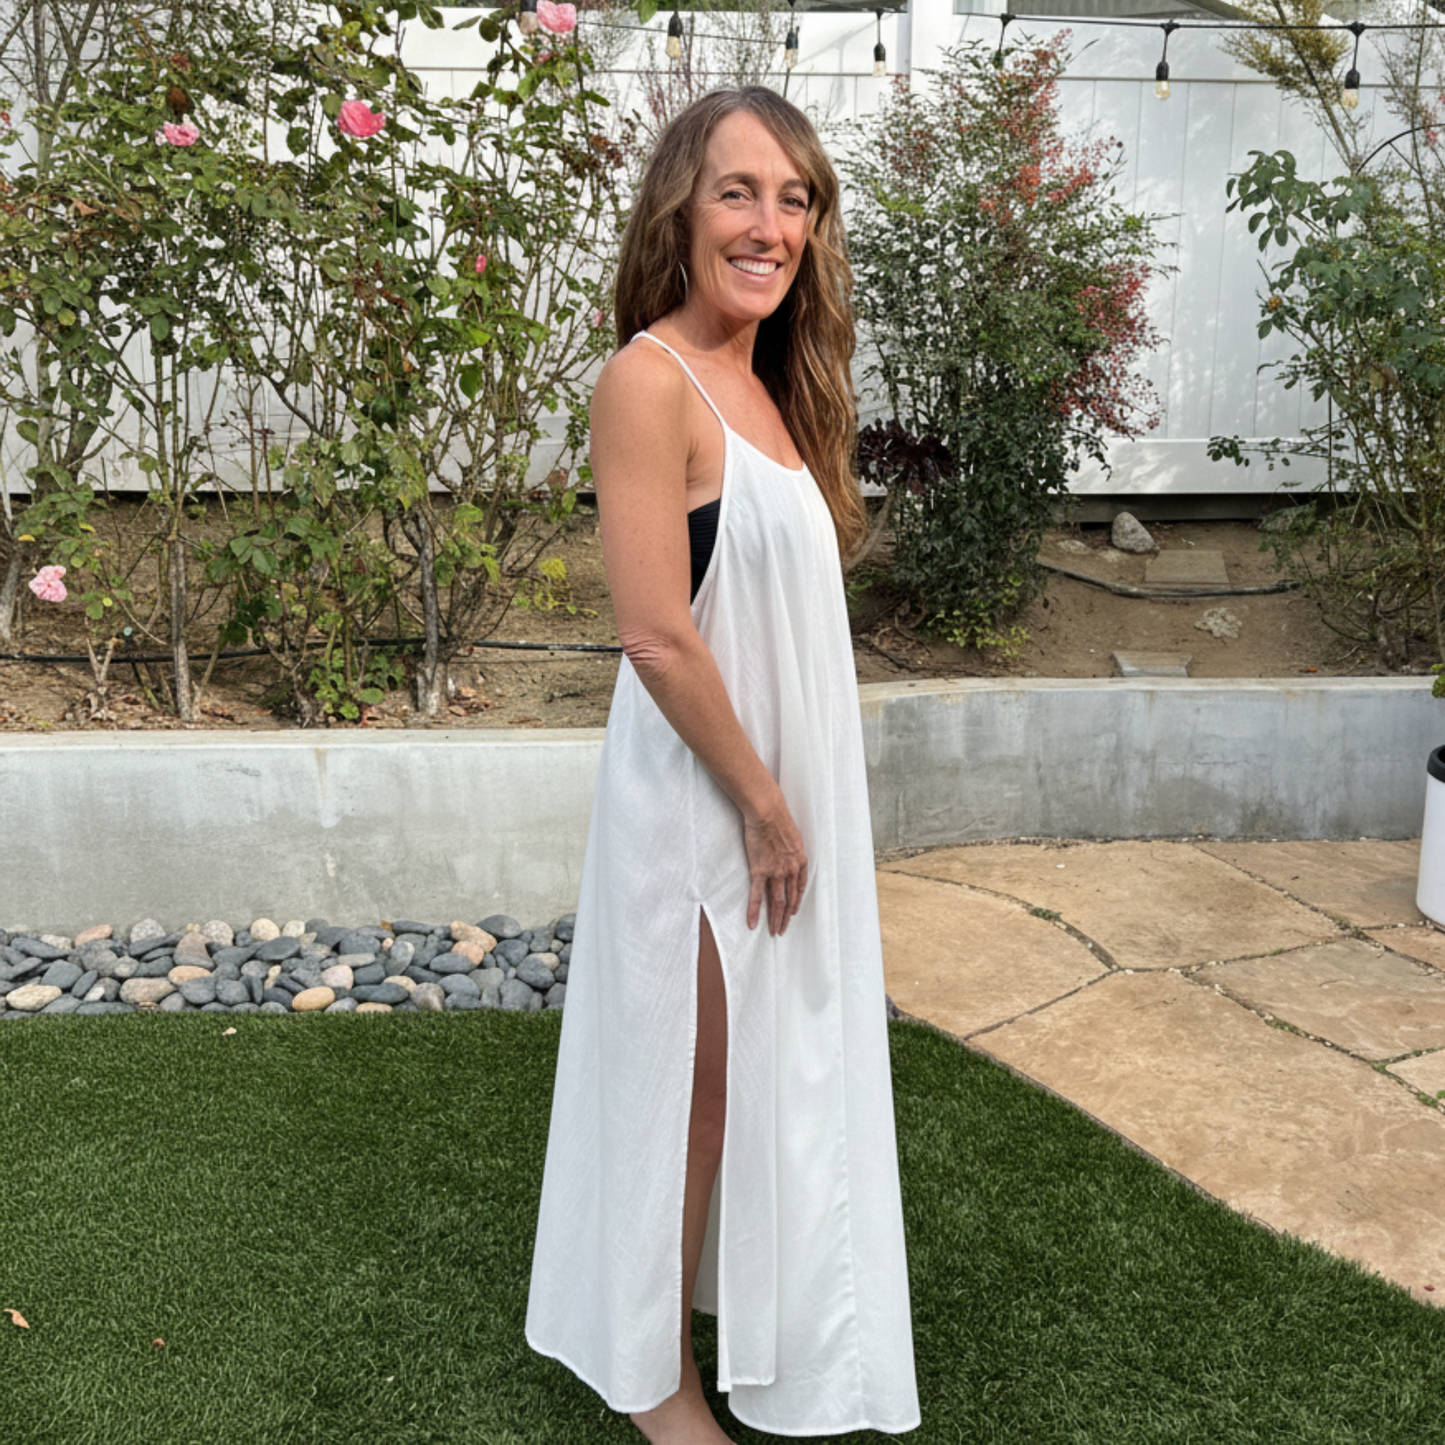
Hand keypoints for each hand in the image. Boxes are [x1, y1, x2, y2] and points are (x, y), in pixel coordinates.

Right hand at [743, 800, 807, 936]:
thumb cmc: (779, 819)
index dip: (796, 902)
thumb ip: (792, 850)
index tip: (793, 912)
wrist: (767, 813)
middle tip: (782, 930)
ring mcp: (776, 872)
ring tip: (773, 932)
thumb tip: (789, 853)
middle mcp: (791, 870)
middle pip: (790, 900)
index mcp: (800, 861)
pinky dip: (754, 911)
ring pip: (777, 902)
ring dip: (775, 919)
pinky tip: (752, 923)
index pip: (800, 888)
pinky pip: (757, 896)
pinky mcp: (760, 871)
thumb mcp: (793, 836)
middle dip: (786, 917)